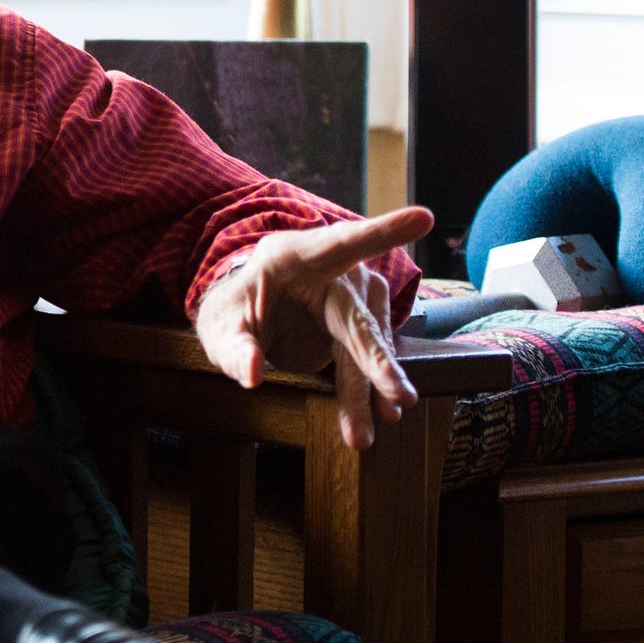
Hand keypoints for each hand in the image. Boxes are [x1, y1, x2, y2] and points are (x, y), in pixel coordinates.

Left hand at [191, 206, 434, 450]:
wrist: (244, 312)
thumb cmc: (233, 309)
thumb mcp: (221, 327)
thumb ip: (235, 348)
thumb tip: (251, 376)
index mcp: (294, 256)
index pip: (342, 243)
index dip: (382, 232)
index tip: (422, 219)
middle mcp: (334, 272)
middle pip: (357, 319)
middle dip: (377, 361)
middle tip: (399, 397)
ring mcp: (353, 296)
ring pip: (367, 345)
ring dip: (373, 387)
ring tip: (379, 424)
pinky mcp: (360, 321)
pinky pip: (369, 355)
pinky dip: (374, 386)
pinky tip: (385, 411)